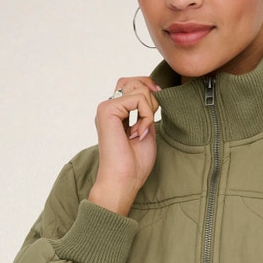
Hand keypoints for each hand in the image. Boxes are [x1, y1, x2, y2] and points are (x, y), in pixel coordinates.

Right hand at [89, 77, 161, 215]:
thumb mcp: (146, 130)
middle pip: (135, 82)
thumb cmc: (134, 164)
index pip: (133, 86)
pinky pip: (138, 98)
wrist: (123, 181)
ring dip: (149, 110)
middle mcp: (108, 108)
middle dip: (151, 97)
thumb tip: (155, 91)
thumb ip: (147, 111)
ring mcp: (106, 107)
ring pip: (139, 88)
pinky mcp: (108, 110)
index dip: (150, 92)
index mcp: (115, 113)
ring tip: (142, 131)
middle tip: (149, 122)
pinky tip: (139, 133)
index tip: (156, 110)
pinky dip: (146, 115)